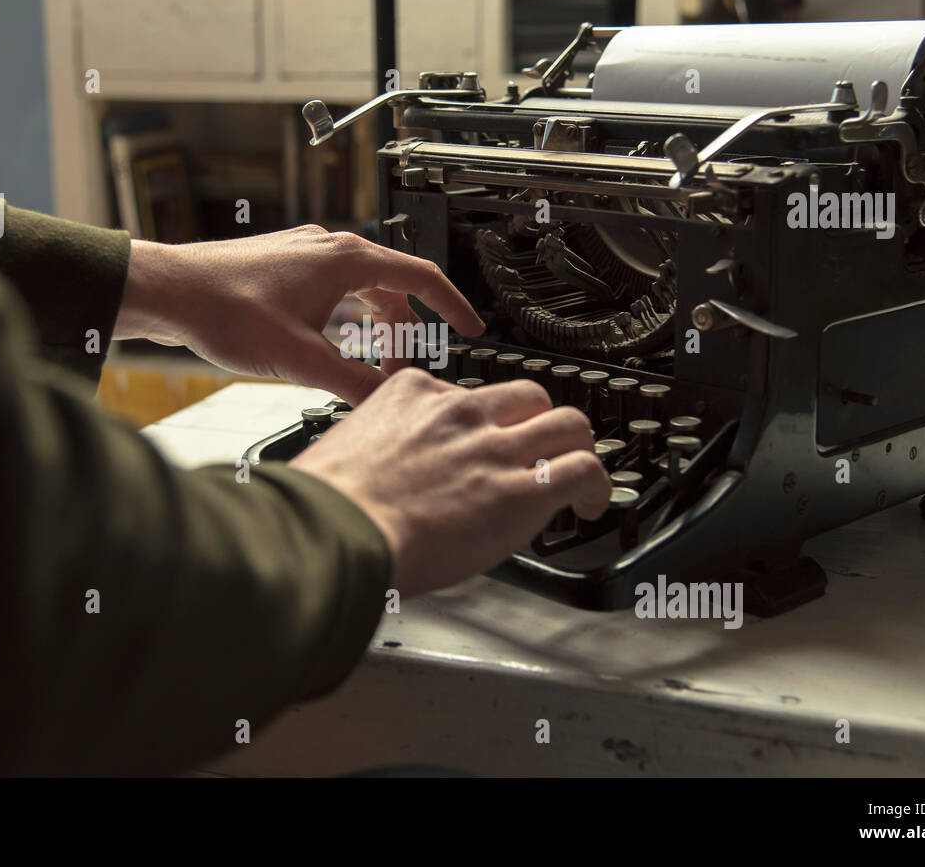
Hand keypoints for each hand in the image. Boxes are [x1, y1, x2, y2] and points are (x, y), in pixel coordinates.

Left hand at [115, 227, 484, 402]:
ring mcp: (304, 253)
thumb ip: (350, 382)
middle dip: (407, 329)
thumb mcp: (299, 358)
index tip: (470, 329)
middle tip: (412, 366)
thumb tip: (386, 404)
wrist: (167, 291)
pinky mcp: (282, 266)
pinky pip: (333, 288)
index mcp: (345, 259)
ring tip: (374, 364)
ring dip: (374, 325)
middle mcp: (328, 247)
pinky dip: (346, 317)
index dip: (452, 307)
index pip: (421, 277)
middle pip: (392, 285)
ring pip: (360, 287)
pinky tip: (332, 344)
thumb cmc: (222, 309)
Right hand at [289, 368, 611, 596]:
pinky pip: (583, 470)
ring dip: (576, 448)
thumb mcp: (343, 449)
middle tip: (538, 450)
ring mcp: (494, 448)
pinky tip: (591, 505)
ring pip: (567, 423)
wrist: (335, 531)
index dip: (482, 422)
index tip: (482, 443)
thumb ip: (376, 448)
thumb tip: (380, 473)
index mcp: (413, 394)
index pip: (466, 393)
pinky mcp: (521, 489)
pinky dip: (597, 487)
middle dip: (538, 424)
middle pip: (528, 396)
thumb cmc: (328, 505)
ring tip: (576, 472)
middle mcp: (460, 413)